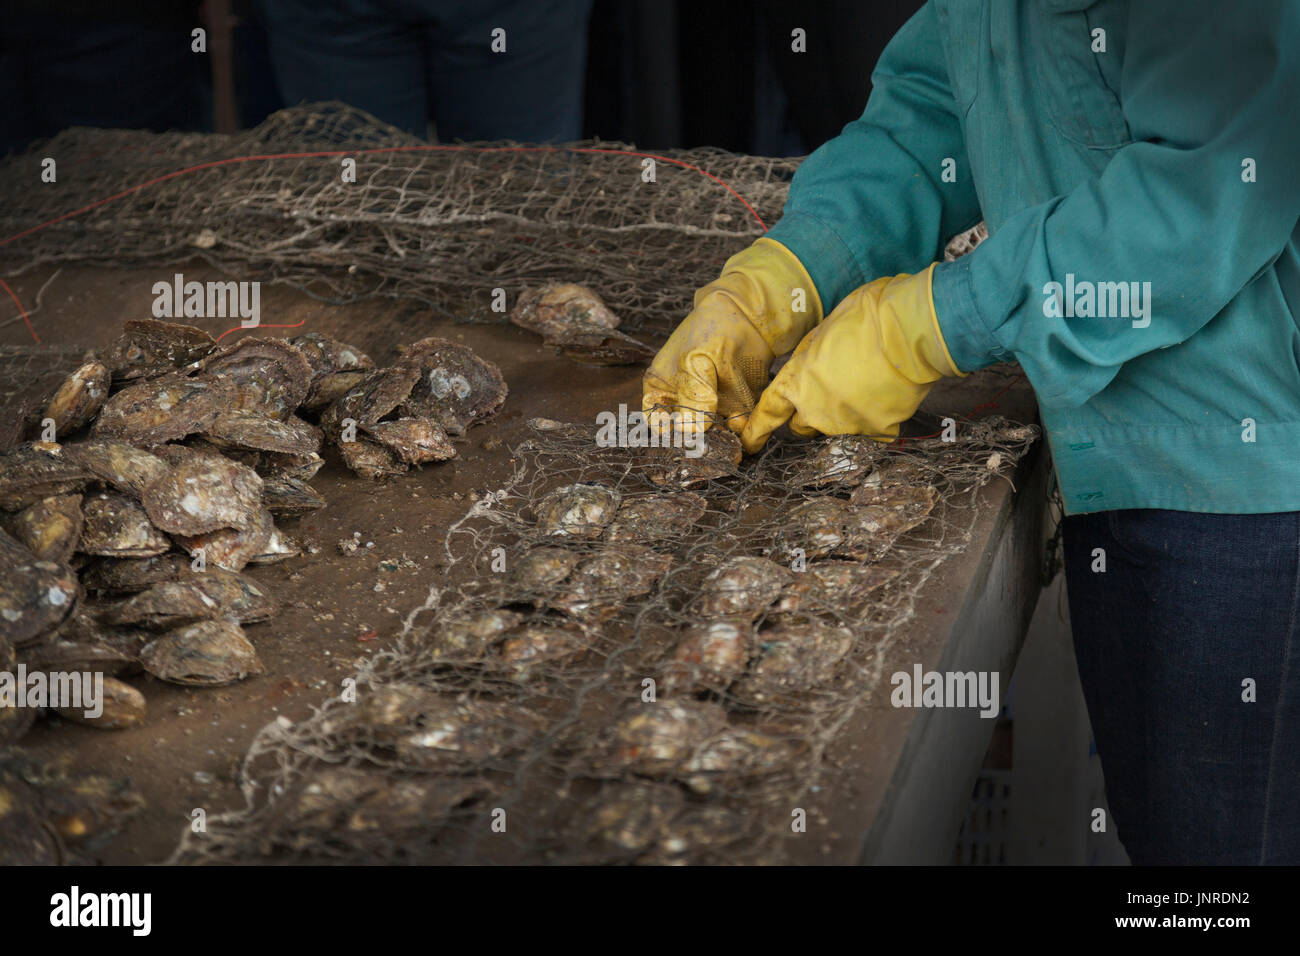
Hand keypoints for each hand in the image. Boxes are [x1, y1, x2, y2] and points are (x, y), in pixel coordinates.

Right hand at [643, 237, 820, 434]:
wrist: (751, 314)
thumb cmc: (711, 329)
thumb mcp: (694, 359)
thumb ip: (693, 393)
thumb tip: (691, 428)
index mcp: (662, 389)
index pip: (656, 423)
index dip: (667, 436)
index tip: (682, 442)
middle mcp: (685, 403)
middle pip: (685, 435)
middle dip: (697, 445)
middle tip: (708, 449)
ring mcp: (712, 408)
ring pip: (713, 437)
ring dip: (722, 445)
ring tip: (730, 445)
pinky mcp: (737, 408)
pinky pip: (737, 430)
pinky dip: (742, 437)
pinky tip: (746, 436)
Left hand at [740, 264, 962, 452]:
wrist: (908, 329)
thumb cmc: (864, 317)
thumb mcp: (823, 330)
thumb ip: (811, 357)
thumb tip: (816, 362)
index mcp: (796, 381)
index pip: (769, 412)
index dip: (757, 429)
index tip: (749, 441)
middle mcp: (816, 410)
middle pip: (802, 426)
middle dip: (810, 413)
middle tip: (832, 388)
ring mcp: (847, 424)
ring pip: (836, 428)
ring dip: (844, 414)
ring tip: (865, 384)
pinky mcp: (877, 430)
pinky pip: (871, 431)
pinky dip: (877, 418)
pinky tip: (886, 396)